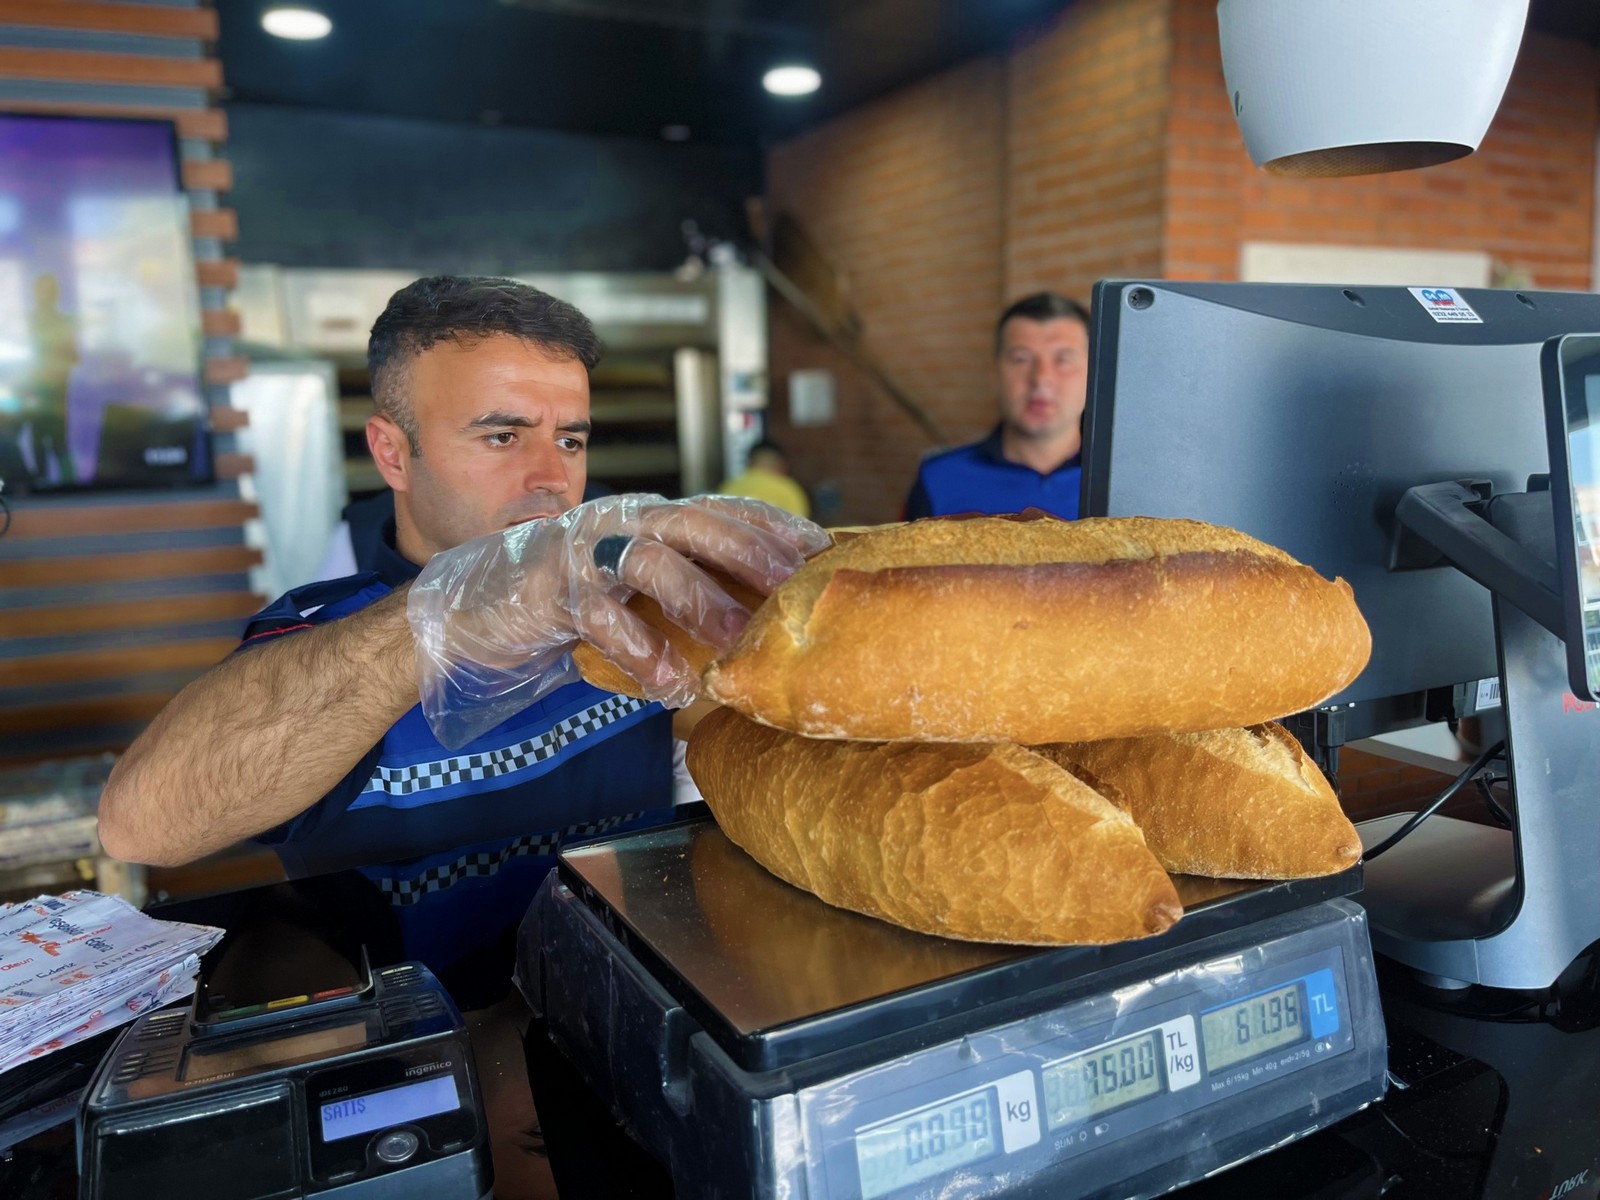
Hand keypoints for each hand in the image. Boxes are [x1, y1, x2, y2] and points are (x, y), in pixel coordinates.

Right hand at [409, 494, 828, 746]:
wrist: (474, 606)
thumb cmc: (570, 599)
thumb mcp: (634, 587)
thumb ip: (684, 590)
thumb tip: (761, 624)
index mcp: (651, 516)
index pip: (723, 507)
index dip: (773, 524)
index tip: (823, 547)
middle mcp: (623, 521)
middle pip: (698, 522)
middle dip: (750, 551)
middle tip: (794, 586)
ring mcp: (586, 549)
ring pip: (652, 560)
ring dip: (700, 599)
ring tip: (737, 641)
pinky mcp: (552, 587)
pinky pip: (601, 616)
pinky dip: (639, 652)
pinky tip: (669, 687)